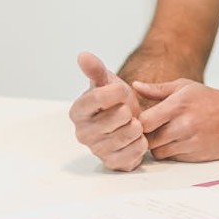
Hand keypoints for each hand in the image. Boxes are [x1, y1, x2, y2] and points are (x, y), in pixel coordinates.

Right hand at [69, 51, 146, 171]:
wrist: (130, 121)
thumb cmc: (116, 101)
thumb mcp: (107, 81)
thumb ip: (95, 70)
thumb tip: (83, 55)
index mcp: (78, 111)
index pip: (97, 98)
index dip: (115, 93)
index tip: (122, 91)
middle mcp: (83, 133)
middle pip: (117, 117)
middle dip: (128, 111)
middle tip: (128, 111)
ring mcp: (97, 150)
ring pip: (127, 134)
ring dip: (137, 127)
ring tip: (134, 123)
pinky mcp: (112, 162)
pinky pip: (132, 153)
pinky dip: (140, 144)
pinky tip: (138, 138)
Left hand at [133, 78, 218, 161]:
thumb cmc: (212, 100)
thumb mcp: (186, 87)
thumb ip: (158, 89)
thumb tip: (135, 86)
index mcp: (178, 105)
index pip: (144, 122)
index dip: (139, 123)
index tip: (142, 120)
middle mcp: (183, 125)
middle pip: (148, 140)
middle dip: (147, 136)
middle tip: (153, 130)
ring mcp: (189, 142)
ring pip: (158, 152)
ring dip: (159, 146)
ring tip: (168, 135)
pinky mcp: (195, 156)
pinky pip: (172, 158)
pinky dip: (172, 152)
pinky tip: (180, 142)